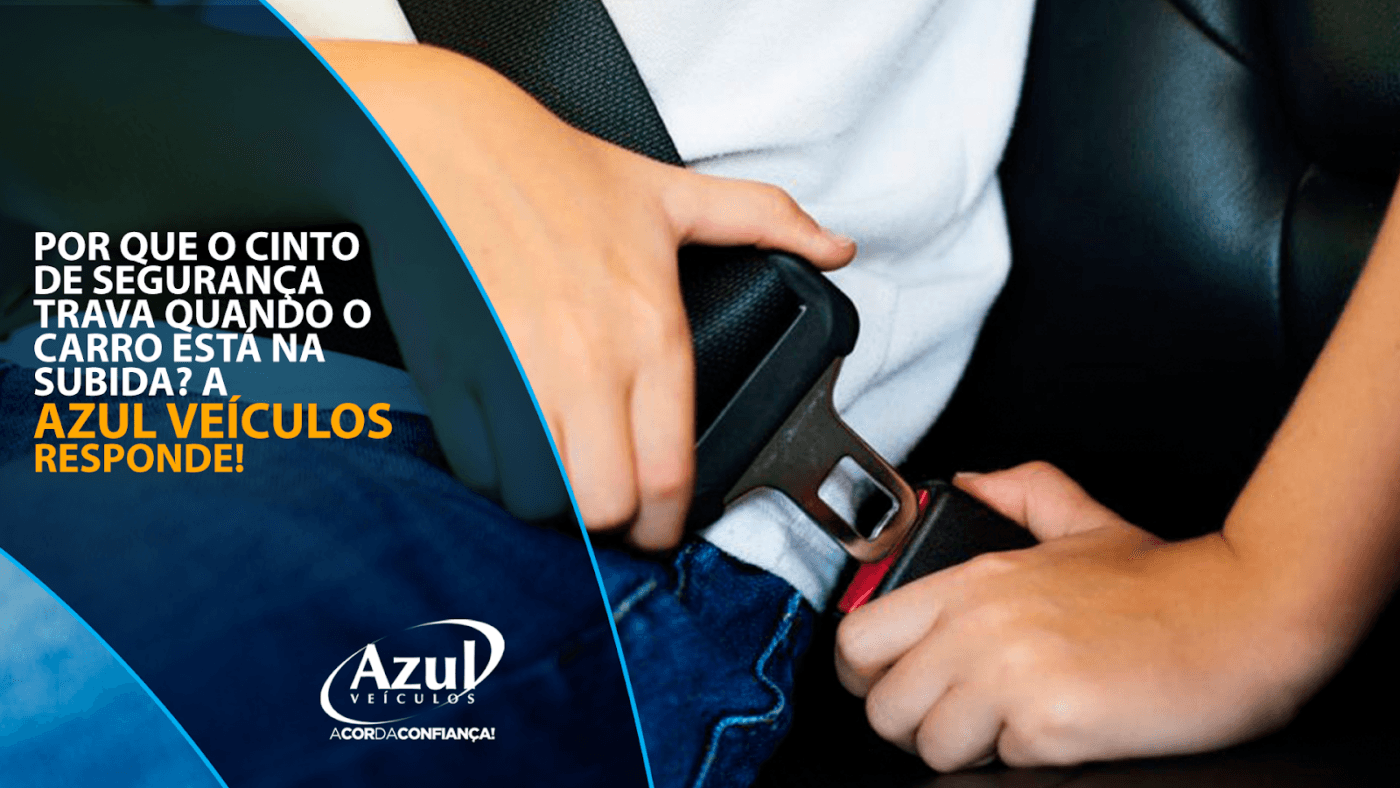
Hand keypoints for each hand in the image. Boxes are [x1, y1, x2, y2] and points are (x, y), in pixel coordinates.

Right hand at [314, 41, 854, 546]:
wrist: (450, 142)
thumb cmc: (556, 169)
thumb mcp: (674, 191)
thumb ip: (765, 221)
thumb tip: (835, 246)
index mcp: (650, 330)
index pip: (669, 471)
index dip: (666, 523)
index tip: (659, 528)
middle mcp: (588, 363)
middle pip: (607, 503)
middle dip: (614, 521)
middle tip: (610, 505)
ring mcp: (517, 374)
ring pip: (542, 498)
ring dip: (554, 502)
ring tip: (561, 478)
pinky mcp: (457, 375)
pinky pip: (480, 466)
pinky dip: (496, 473)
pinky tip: (510, 450)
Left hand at [835, 462, 1326, 770]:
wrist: (1249, 616)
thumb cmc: (1169, 583)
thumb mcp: (1082, 520)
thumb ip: (1019, 492)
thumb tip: (966, 483)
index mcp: (974, 580)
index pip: (858, 638)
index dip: (865, 673)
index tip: (892, 682)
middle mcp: (979, 624)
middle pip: (881, 707)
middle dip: (912, 724)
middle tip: (956, 718)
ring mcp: (1011, 675)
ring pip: (929, 747)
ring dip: (965, 750)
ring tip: (1011, 727)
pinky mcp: (1050, 723)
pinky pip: (997, 767)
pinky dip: (1023, 760)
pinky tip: (1059, 731)